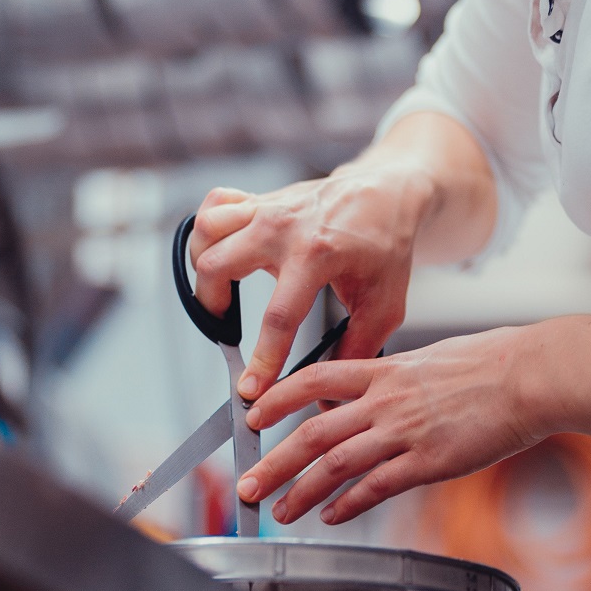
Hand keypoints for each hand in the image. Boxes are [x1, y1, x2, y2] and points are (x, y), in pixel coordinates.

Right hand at [186, 165, 432, 394]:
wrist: (385, 194)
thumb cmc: (386, 248)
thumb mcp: (384, 305)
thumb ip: (355, 350)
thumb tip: (325, 397)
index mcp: (317, 254)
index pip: (278, 317)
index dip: (262, 360)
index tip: (250, 389)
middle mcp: (283, 227)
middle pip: (217, 267)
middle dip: (212, 307)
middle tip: (227, 328)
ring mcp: (267, 208)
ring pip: (206, 234)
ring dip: (204, 267)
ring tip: (222, 290)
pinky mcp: (259, 200)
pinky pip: (213, 206)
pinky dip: (207, 230)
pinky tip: (223, 251)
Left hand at [235, 328, 543, 525]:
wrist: (529, 375)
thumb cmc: (491, 364)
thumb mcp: (430, 359)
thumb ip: (396, 378)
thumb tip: (376, 389)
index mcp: (385, 370)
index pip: (315, 379)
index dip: (278, 398)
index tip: (252, 414)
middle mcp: (386, 400)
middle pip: (313, 431)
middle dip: (275, 461)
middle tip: (249, 483)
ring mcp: (405, 431)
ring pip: (336, 463)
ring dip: (302, 491)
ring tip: (280, 510)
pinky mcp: (429, 461)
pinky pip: (377, 486)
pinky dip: (349, 504)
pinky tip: (331, 517)